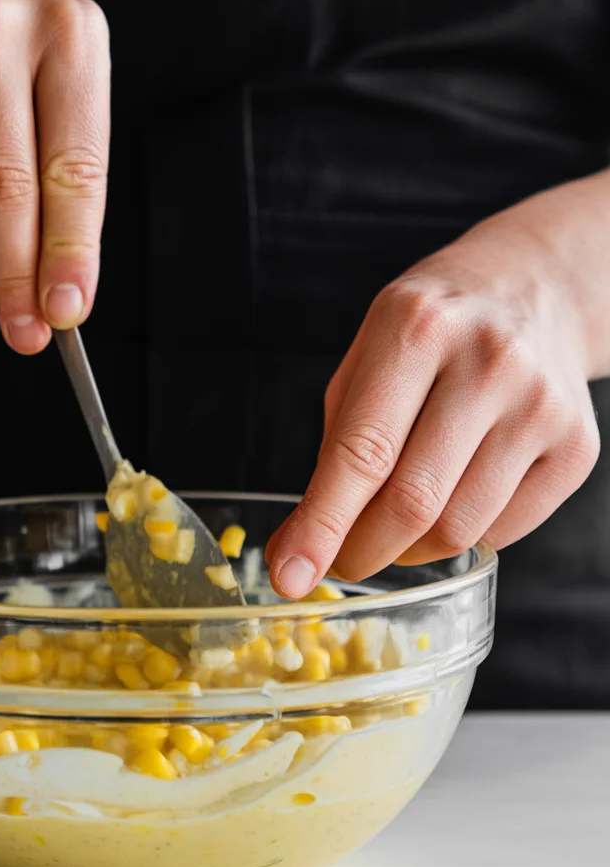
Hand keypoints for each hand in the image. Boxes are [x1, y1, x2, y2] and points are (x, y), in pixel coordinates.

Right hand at [0, 0, 109, 353]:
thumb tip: (61, 302)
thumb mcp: (62, 110)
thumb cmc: (11, 76)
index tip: (66, 313)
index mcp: (68, 31)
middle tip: (24, 329)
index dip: (70, 254)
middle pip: (4, 191)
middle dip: (16, 274)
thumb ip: (68, 201)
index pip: (73, 171)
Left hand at [266, 203, 601, 596]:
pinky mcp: (576, 446)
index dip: (322, 524)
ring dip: (409, 550)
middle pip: (414, 502)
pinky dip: (461, 537)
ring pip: (459, 529)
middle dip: (362, 551)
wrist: (534, 289)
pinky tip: (450, 500)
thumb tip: (298, 546)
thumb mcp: (367, 359)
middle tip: (340, 561)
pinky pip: (503, 531)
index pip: (362, 452)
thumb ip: (335, 447)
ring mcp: (541, 406)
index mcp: (416, 329)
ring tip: (394, 524)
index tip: (290, 576)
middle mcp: (488, 362)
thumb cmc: (432, 331)